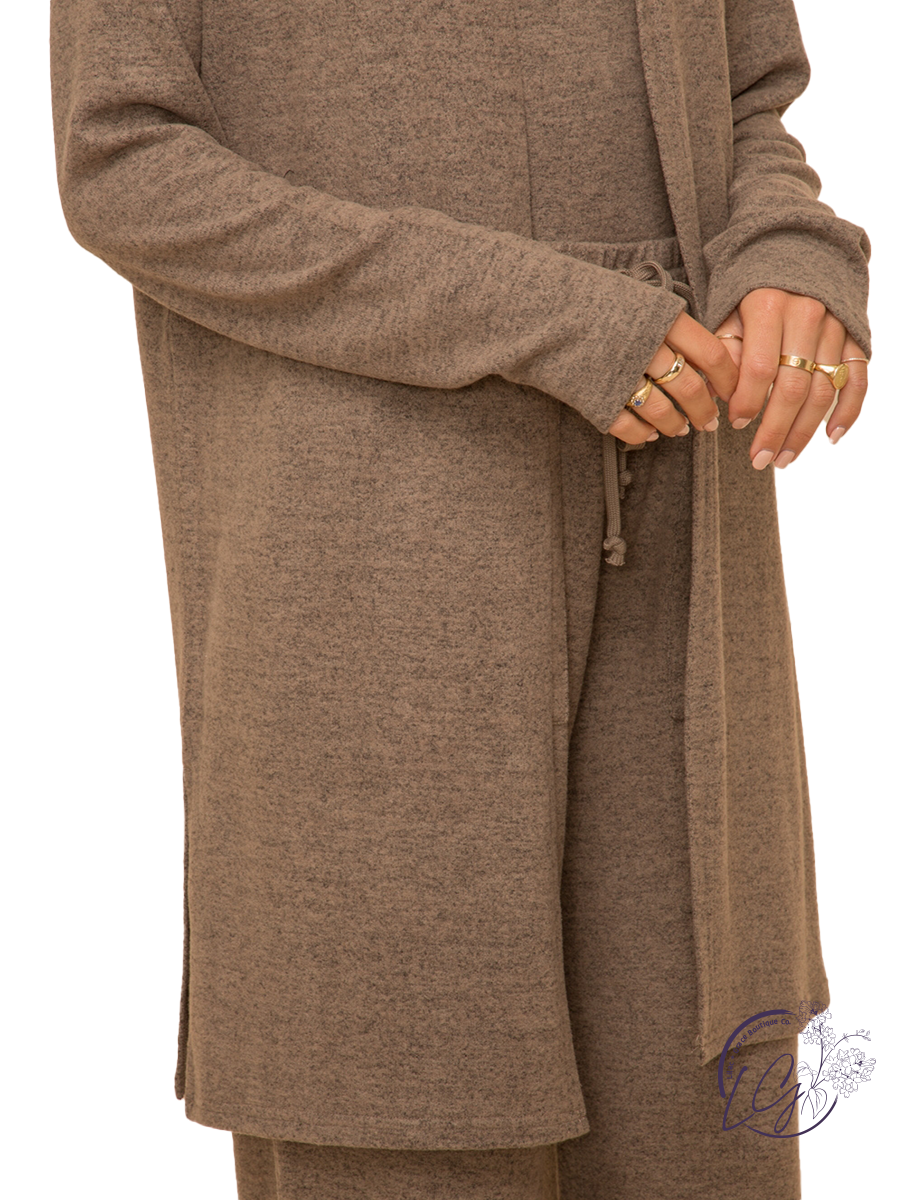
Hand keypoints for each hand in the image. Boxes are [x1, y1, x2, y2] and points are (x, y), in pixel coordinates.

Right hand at [606, 312, 738, 443]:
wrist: (543, 310)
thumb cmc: (596, 303)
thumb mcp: (641, 301)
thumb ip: (672, 325)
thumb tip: (708, 357)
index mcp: (662, 320)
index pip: (713, 354)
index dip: (728, 379)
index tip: (733, 392)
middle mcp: (646, 347)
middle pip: (691, 389)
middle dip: (705, 411)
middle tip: (710, 422)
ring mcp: (621, 374)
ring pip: (663, 412)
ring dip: (676, 425)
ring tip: (681, 430)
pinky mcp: (597, 397)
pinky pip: (628, 426)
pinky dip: (642, 434)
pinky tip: (650, 434)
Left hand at [715, 289, 868, 468]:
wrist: (795, 249)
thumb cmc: (751, 289)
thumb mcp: (727, 309)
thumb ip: (725, 350)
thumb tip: (719, 396)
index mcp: (768, 305)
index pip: (760, 368)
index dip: (747, 401)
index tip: (734, 424)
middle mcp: (807, 315)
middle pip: (794, 386)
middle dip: (775, 429)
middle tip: (760, 459)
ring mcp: (835, 325)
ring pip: (824, 389)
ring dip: (805, 430)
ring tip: (785, 457)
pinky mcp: (855, 335)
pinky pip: (858, 378)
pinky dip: (848, 410)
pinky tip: (831, 436)